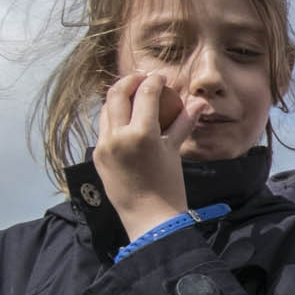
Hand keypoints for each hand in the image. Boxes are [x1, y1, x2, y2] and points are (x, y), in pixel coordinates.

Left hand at [94, 70, 195, 239]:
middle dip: (129, 81)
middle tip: (142, 77)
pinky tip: (125, 118)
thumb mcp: (175, 150)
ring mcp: (104, 146)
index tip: (160, 77)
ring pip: (105, 109)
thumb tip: (197, 102)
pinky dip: (113, 117)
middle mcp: (117, 136)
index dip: (153, 81)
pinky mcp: (98, 155)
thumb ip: (183, 123)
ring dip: (118, 97)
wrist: (149, 218)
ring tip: (132, 94)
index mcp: (141, 134)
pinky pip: (103, 127)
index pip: (144, 94)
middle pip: (116, 94)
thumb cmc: (168, 186)